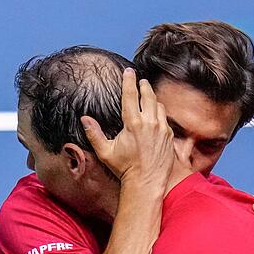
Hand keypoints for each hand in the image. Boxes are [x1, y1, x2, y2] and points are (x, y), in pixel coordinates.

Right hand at [81, 68, 173, 188]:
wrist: (146, 182)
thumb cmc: (125, 168)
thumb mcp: (105, 152)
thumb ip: (94, 133)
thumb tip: (84, 119)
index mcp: (133, 123)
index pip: (131, 95)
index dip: (129, 80)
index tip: (129, 71)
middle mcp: (149, 122)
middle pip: (148, 95)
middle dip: (143, 85)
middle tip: (140, 80)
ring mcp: (161, 128)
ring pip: (158, 105)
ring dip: (152, 98)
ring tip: (148, 94)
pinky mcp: (169, 136)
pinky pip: (165, 117)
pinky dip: (159, 112)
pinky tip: (156, 113)